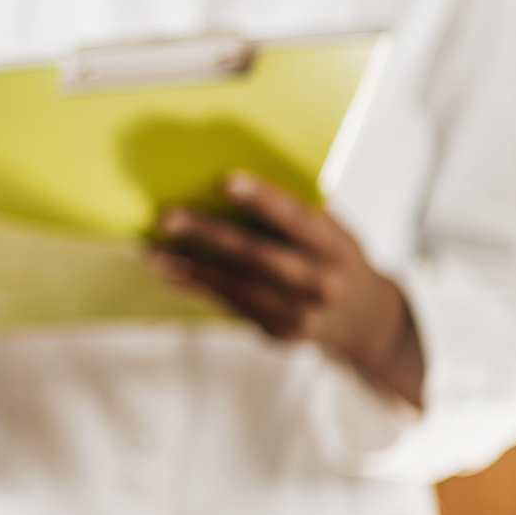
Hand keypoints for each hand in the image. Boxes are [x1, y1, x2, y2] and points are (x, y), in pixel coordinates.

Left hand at [151, 171, 424, 406]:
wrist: (363, 319)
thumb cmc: (334, 256)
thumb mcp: (333, 232)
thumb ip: (296, 214)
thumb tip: (231, 184)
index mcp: (339, 248)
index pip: (299, 220)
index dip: (264, 201)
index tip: (227, 181)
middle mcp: (323, 283)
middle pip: (258, 255)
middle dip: (210, 234)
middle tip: (168, 217)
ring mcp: (301, 314)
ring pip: (237, 286)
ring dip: (190, 266)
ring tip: (152, 251)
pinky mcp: (280, 333)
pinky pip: (233, 306)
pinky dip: (199, 287)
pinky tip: (172, 272)